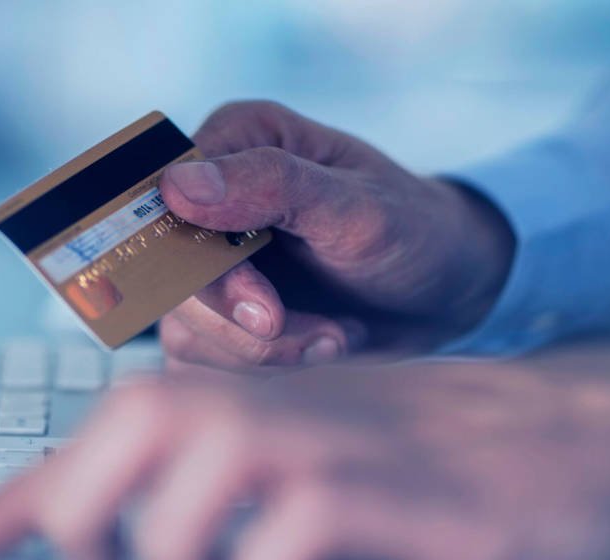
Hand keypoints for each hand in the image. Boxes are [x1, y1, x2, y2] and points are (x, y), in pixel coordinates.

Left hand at [0, 342, 609, 559]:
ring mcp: (317, 444)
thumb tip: (141, 537)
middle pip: (117, 437)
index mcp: (235, 396)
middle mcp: (259, 404)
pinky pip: (277, 543)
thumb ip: (220, 481)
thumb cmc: (419, 453)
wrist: (560, 437)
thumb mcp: (303, 453)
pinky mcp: (376, 494)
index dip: (12, 501)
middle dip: (80, 520)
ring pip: (182, 494)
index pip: (96, 440)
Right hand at [157, 100, 513, 371]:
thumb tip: (176, 186)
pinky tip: (317, 345)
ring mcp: (208, 260)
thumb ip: (270, 185)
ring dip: (258, 351)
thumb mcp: (357, 207)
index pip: (165, 202)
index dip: (195, 264)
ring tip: (333, 337)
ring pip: (182, 326)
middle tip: (317, 335)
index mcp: (237, 140)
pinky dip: (259, 368)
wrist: (444, 294)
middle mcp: (210, 196)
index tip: (263, 308)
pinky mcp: (216, 313)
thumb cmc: (412, 232)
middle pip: (167, 275)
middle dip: (239, 321)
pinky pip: (200, 357)